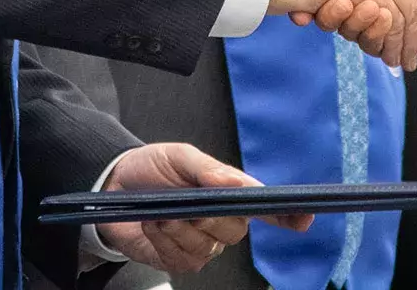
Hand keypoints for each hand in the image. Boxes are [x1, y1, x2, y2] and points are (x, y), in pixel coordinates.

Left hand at [98, 143, 311, 272]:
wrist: (113, 186)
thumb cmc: (151, 168)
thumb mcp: (179, 157)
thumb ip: (208, 170)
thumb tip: (236, 182)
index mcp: (229, 193)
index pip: (265, 207)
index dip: (287, 215)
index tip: (304, 218)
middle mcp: (221, 222)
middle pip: (234, 231)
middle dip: (207, 219)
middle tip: (184, 206)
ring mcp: (202, 245)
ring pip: (206, 248)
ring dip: (178, 229)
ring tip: (160, 212)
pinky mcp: (180, 260)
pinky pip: (183, 260)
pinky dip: (164, 241)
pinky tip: (154, 225)